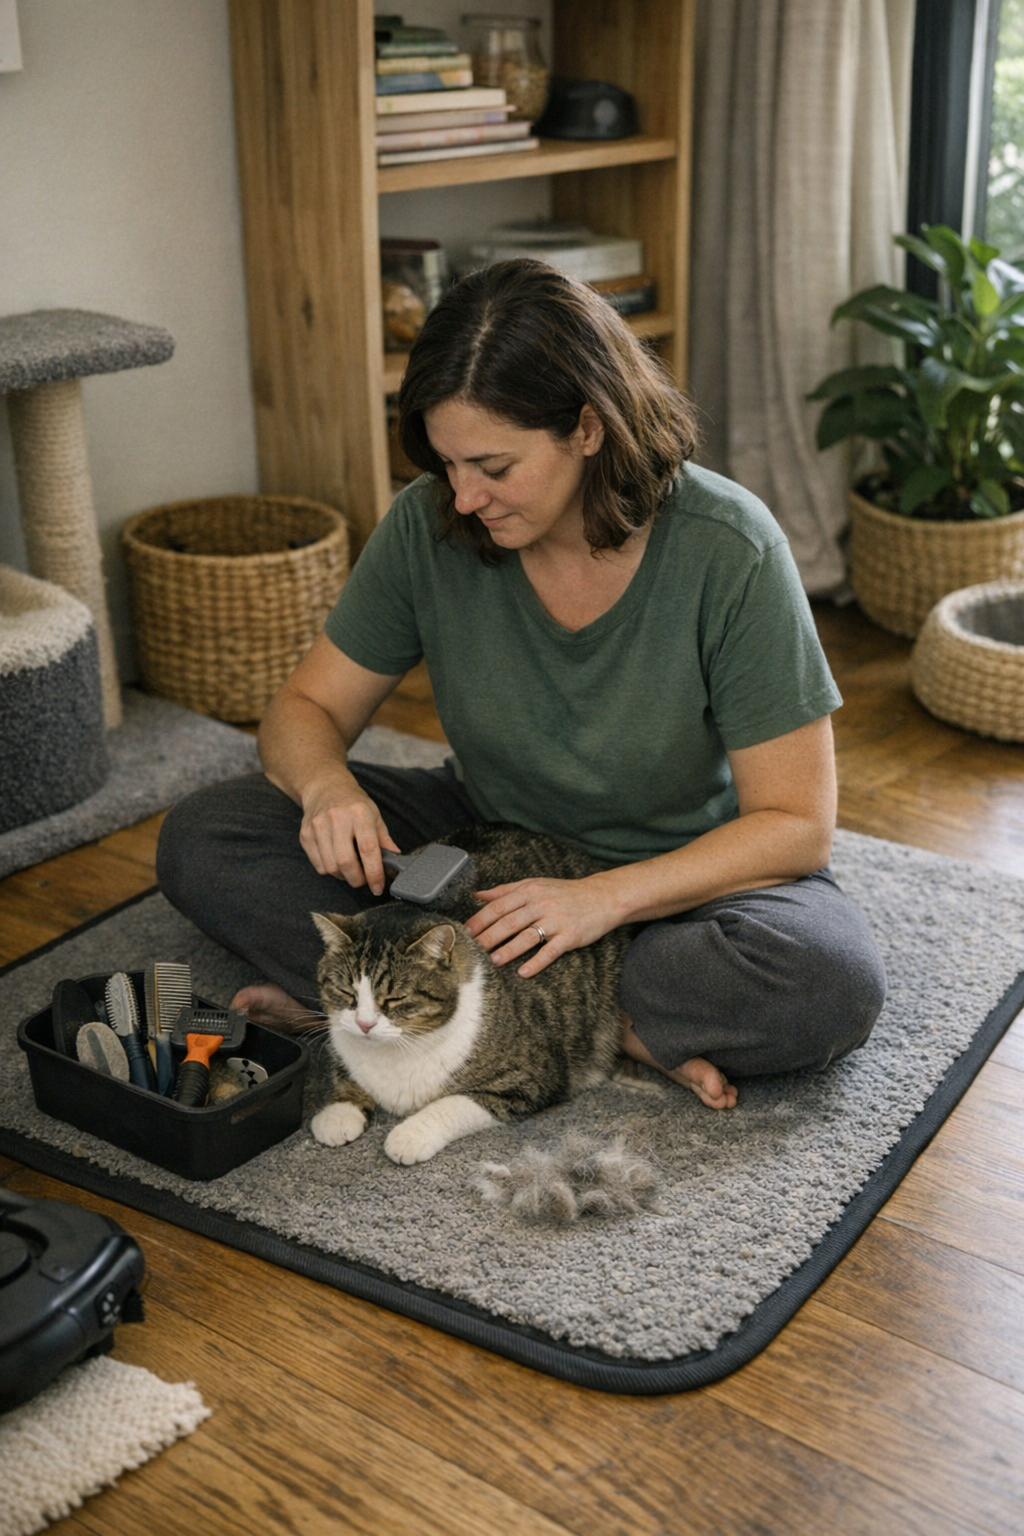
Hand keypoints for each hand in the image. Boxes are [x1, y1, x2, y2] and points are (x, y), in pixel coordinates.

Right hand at [299, 779, 399, 894]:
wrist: (326, 788)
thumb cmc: (354, 804)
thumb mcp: (374, 815)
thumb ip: (384, 839)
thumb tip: (395, 858)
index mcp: (359, 813)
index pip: (368, 849)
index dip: (374, 873)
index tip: (378, 887)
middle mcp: (337, 818)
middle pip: (346, 862)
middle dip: (357, 879)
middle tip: (364, 879)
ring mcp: (318, 826)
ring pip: (331, 867)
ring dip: (343, 876)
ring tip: (351, 870)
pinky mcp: (305, 835)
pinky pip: (318, 865)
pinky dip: (330, 871)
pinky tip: (337, 861)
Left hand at [463, 875, 617, 975]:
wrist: (602, 897)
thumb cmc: (565, 892)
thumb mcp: (535, 884)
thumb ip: (505, 890)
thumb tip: (478, 895)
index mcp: (529, 891)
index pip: (498, 906)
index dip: (480, 920)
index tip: (465, 932)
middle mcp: (541, 904)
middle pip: (509, 922)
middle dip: (488, 937)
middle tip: (472, 950)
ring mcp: (556, 920)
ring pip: (527, 936)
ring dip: (508, 950)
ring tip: (493, 961)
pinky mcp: (571, 935)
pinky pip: (551, 951)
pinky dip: (537, 962)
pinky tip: (524, 972)